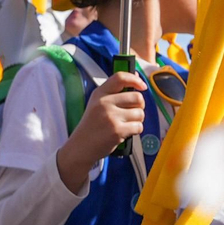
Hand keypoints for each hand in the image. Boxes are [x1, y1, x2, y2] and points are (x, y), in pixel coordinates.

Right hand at [56, 72, 146, 193]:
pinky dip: (135, 131)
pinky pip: (139, 126)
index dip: (135, 79)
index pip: (120, 77)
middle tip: (130, 113)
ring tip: (124, 124)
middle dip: (139, 106)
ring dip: (137, 120)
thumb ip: (115, 92)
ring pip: (140, 113)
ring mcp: (111, 117)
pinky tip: (124, 133)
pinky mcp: (117, 130)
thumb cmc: (93, 125)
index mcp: (100, 94)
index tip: (142, 86)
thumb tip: (137, 78)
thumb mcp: (98, 104)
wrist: (81, 147)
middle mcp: (104, 103)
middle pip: (137, 97)